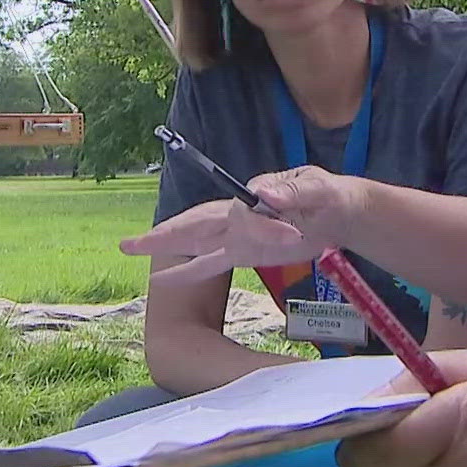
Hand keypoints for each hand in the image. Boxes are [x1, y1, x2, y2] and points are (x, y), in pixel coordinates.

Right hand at [119, 167, 365, 283]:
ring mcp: (237, 235)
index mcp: (253, 196)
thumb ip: (292, 189)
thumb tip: (264, 193)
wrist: (338, 212)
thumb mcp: (317, 187)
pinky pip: (211, 263)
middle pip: (194, 223)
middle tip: (129, 244)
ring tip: (131, 251)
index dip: (259, 226)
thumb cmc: (327, 193)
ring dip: (165, 248)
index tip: (289, 235)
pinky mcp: (244, 253)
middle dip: (164, 234)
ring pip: (195, 242)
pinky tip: (163, 280)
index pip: (241, 213)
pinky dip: (187, 271)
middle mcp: (237, 215)